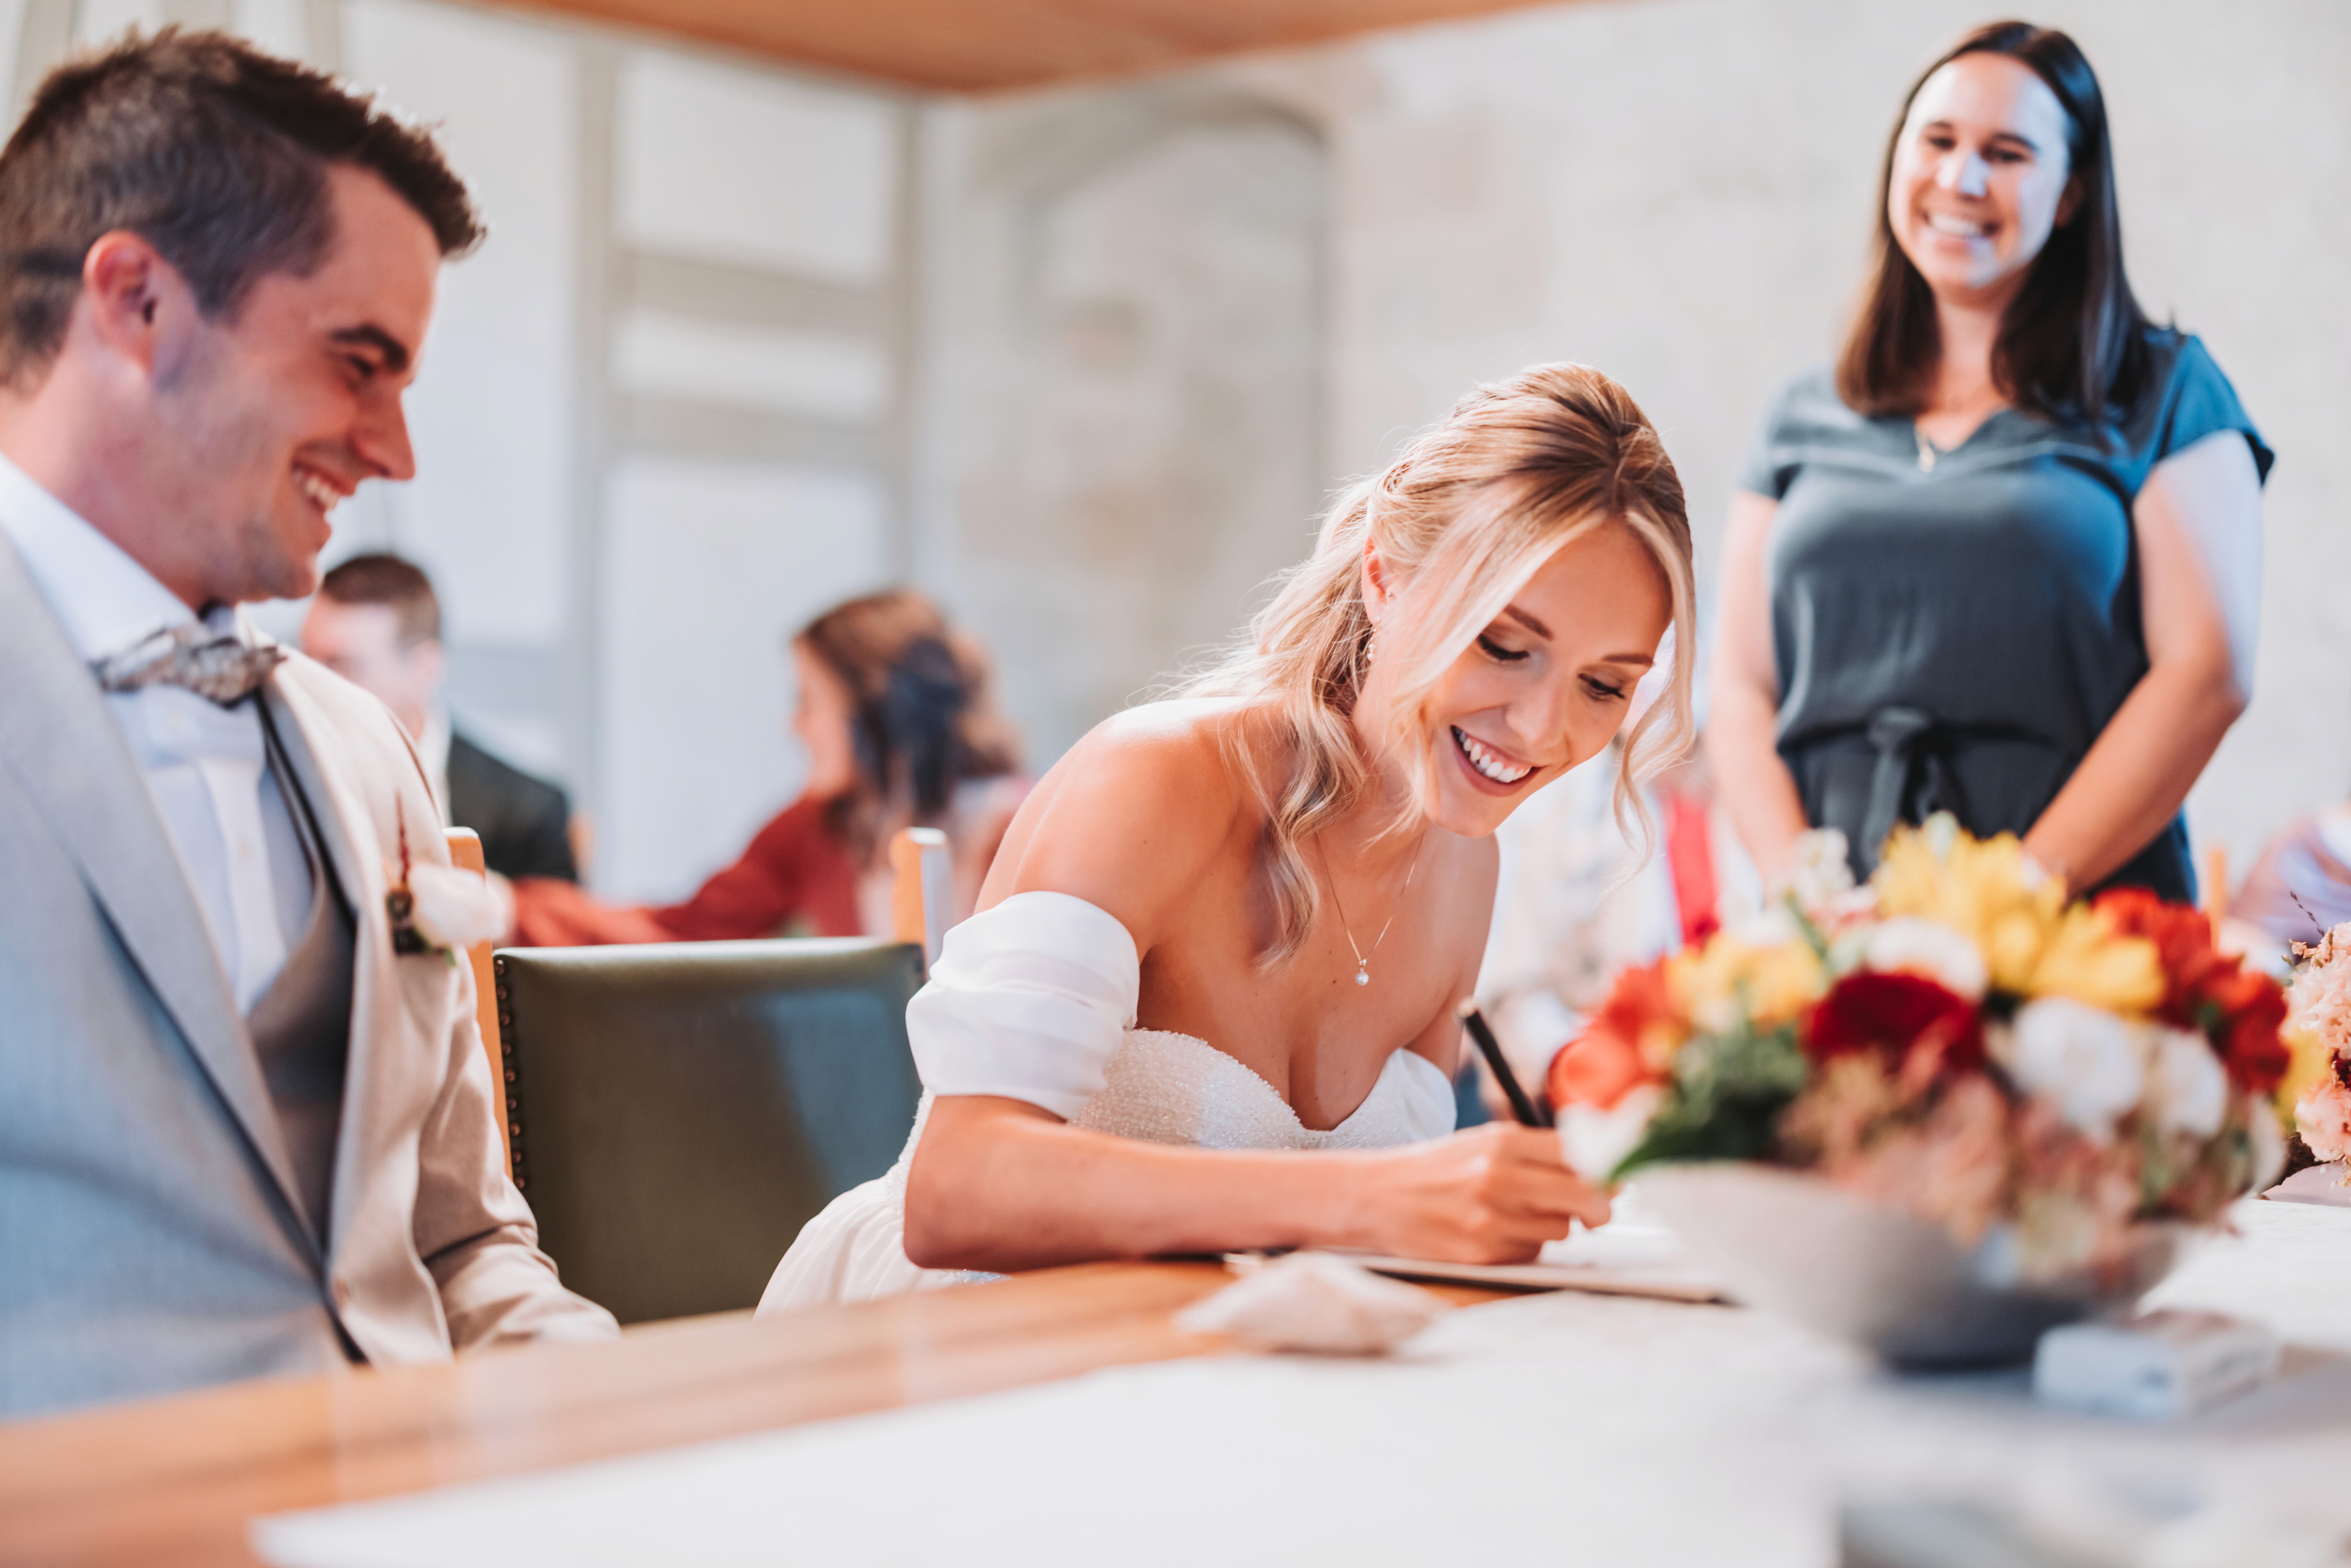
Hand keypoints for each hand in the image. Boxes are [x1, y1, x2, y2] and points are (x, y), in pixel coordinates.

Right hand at [1356, 1123, 1610, 1263]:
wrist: (1376, 1197)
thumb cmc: (1435, 1170)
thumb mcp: (1484, 1144)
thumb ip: (1538, 1154)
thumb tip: (1599, 1173)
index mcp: (1503, 1141)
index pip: (1580, 1154)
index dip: (1607, 1171)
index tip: (1616, 1181)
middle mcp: (1499, 1176)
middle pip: (1585, 1196)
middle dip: (1600, 1208)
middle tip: (1597, 1212)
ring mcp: (1490, 1217)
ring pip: (1560, 1230)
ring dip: (1552, 1227)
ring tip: (1518, 1215)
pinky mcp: (1482, 1253)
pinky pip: (1530, 1254)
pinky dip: (1523, 1247)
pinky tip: (1496, 1233)